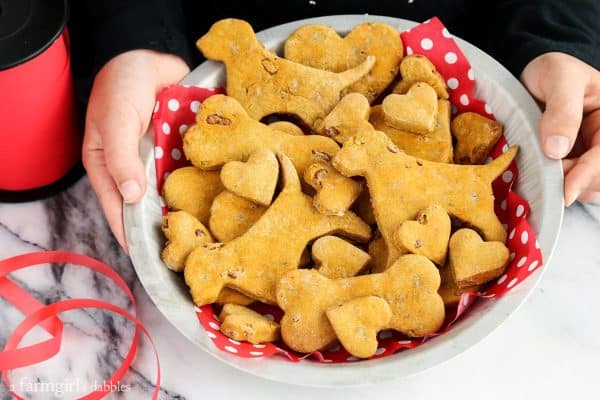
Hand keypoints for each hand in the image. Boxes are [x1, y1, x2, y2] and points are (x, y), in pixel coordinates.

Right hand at [83, 50, 188, 250]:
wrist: (148, 54)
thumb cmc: (120, 86)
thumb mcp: (114, 122)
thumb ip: (121, 159)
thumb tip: (132, 196)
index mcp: (110, 168)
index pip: (120, 210)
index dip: (133, 235)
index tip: (151, 258)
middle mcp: (136, 169)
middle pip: (150, 206)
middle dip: (166, 225)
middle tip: (188, 249)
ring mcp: (160, 160)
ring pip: (174, 191)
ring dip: (188, 206)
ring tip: (208, 232)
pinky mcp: (181, 148)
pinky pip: (191, 169)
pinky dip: (202, 180)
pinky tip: (218, 197)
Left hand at [521, 52, 599, 205]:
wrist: (536, 74)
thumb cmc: (553, 70)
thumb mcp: (559, 79)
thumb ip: (562, 111)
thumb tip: (556, 150)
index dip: (588, 175)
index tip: (566, 191)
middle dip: (574, 182)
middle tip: (544, 175)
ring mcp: (594, 151)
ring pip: (589, 185)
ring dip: (565, 186)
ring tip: (540, 169)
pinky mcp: (577, 161)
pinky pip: (573, 183)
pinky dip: (558, 185)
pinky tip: (541, 173)